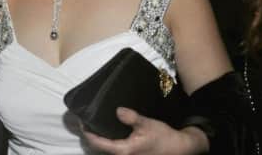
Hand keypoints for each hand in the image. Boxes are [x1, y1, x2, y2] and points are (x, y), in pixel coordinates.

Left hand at [82, 107, 208, 154]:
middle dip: (92, 136)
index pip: (99, 143)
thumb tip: (117, 110)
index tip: (81, 122)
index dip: (88, 133)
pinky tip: (110, 130)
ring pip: (108, 149)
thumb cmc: (162, 137)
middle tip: (86, 122)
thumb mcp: (146, 124)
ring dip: (101, 138)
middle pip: (101, 148)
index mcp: (123, 151)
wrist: (180, 148)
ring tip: (96, 124)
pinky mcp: (133, 154)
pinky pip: (116, 148)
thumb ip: (131, 118)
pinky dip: (109, 140)